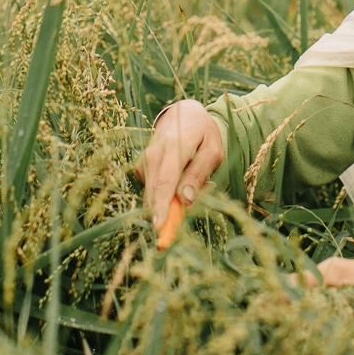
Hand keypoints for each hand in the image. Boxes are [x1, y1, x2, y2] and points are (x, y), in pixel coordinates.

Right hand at [139, 99, 223, 232]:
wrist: (184, 115)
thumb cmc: (203, 135)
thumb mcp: (212, 151)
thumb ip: (199, 174)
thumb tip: (185, 201)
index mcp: (174, 146)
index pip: (165, 180)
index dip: (161, 206)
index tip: (159, 227)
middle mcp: (154, 153)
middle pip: (153, 191)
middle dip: (161, 216)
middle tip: (170, 239)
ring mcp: (144, 160)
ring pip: (151, 193)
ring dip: (168, 204)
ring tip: (193, 187)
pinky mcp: (141, 169)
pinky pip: (151, 190)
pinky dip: (165, 196)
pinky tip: (180, 184)